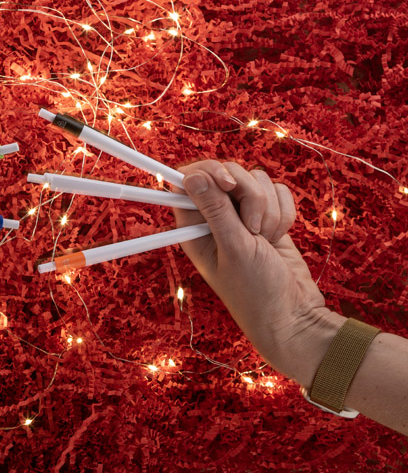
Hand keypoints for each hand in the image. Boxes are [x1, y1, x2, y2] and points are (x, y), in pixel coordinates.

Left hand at [173, 161, 336, 383]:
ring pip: (257, 180)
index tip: (228, 185)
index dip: (210, 172)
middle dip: (249, 195)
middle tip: (251, 228)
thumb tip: (190, 175)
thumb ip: (215, 208)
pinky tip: (277, 238)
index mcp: (194, 225)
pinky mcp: (268, 216)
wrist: (293, 312)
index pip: (190, 178)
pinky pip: (278, 192)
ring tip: (264, 240)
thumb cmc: (255, 289)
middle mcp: (215, 216)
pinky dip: (283, 213)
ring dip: (268, 209)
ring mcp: (242, 215)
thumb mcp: (234, 247)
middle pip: (228, 173)